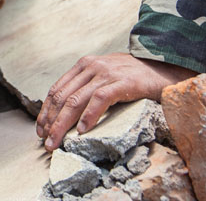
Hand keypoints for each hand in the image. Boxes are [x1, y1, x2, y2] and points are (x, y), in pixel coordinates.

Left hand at [35, 53, 195, 150]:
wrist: (164, 68)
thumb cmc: (134, 76)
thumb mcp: (105, 76)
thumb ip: (88, 86)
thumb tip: (68, 112)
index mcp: (84, 65)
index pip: (57, 89)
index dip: (46, 111)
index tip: (41, 129)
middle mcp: (91, 66)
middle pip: (63, 97)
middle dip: (51, 121)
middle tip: (45, 141)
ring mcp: (106, 73)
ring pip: (76, 101)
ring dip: (63, 124)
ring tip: (57, 141)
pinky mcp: (123, 82)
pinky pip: (100, 99)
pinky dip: (89, 116)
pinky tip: (82, 131)